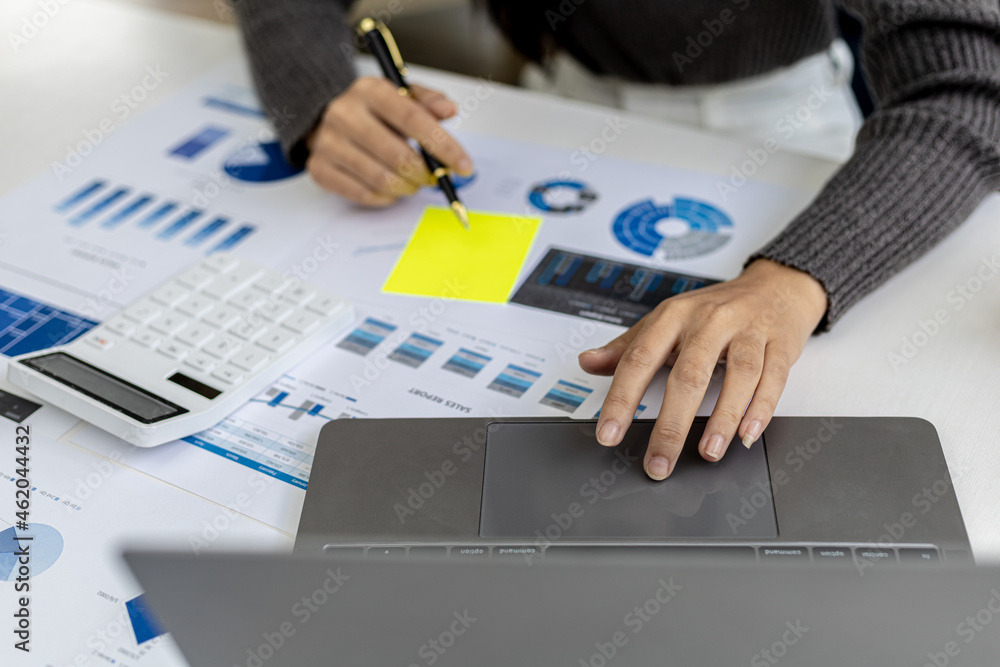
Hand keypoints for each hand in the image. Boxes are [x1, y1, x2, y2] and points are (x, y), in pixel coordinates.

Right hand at [306, 77, 473, 205]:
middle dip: (425, 174)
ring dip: (407, 188)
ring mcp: (328, 143)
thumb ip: (428, 102)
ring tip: (412, 182)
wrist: (321, 117)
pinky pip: (363, 194)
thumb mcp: (400, 95)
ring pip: (382, 180)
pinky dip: (385, 197)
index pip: (413, 120)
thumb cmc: (372, 110)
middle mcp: (344, 114)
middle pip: (398, 157)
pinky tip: (390, 188)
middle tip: (434, 178)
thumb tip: (450, 111)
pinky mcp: (319, 169)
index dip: (444, 147)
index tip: (464, 166)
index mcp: (370, 90)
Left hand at [579, 258, 827, 480]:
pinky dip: (761, 408)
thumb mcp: (664, 321)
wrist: (774, 286)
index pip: (640, 358)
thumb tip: (587, 362)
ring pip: (738, 375)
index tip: (609, 433)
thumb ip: (627, 347)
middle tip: (658, 461)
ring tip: (707, 452)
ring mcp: (748, 330)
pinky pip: (772, 377)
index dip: (621, 398)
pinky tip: (747, 434)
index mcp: (673, 316)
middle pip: (688, 374)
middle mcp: (709, 321)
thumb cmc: (713, 310)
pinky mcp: (780, 343)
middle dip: (671, 424)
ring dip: (722, 418)